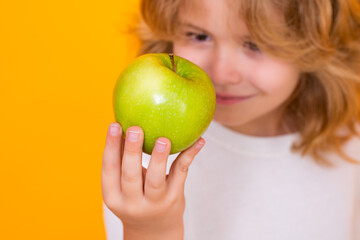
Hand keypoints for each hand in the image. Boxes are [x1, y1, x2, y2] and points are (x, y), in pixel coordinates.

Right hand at [101, 122, 204, 238]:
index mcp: (113, 196)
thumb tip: (125, 121)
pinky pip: (180, 174)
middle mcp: (132, 203)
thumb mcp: (124, 185)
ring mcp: (154, 203)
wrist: (154, 230)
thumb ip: (123, 160)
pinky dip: (189, 156)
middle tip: (134, 129)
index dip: (110, 147)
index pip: (109, 170)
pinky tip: (198, 141)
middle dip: (132, 152)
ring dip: (159, 159)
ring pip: (156, 180)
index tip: (114, 125)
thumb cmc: (136, 197)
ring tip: (163, 139)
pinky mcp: (174, 199)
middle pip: (130, 176)